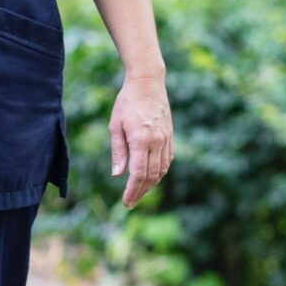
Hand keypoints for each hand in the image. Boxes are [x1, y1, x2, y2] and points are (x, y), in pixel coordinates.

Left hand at [110, 70, 173, 207]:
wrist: (148, 83)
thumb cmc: (127, 102)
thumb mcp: (115, 125)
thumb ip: (118, 151)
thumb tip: (118, 174)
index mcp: (141, 140)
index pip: (138, 174)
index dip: (132, 191)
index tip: (126, 202)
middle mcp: (157, 142)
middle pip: (151, 176)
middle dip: (140, 192)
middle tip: (130, 202)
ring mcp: (166, 139)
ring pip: (161, 171)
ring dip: (151, 185)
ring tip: (139, 192)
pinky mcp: (170, 136)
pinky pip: (167, 161)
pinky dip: (160, 172)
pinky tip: (151, 177)